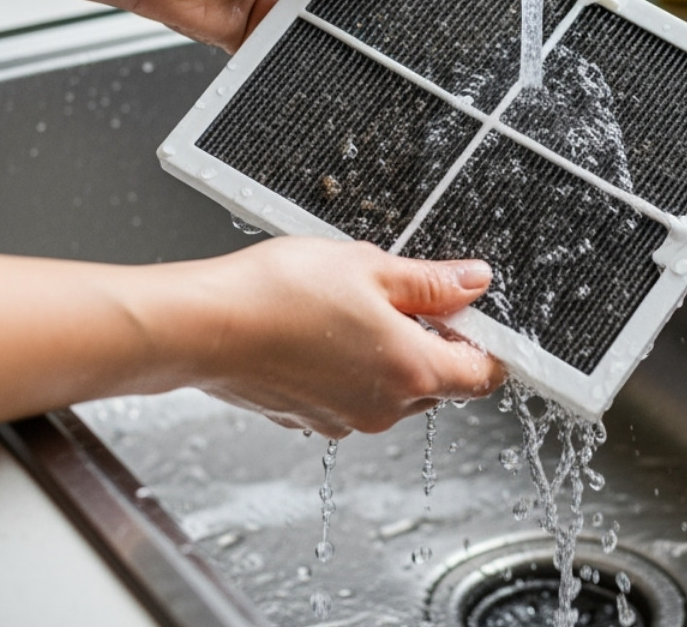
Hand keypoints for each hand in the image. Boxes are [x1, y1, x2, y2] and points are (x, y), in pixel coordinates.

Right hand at [0, 236, 505, 441]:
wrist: (200, 325)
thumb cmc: (277, 293)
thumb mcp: (370, 266)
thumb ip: (431, 281)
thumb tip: (473, 283)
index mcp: (412, 370)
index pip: (483, 374)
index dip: (485, 341)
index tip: (471, 314)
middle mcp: (383, 407)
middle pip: (437, 382)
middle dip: (429, 341)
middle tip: (397, 293)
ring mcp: (344, 419)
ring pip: (391, 390)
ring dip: (384, 353)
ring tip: (347, 305)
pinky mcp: (308, 420)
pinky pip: (347, 395)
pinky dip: (344, 368)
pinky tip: (317, 330)